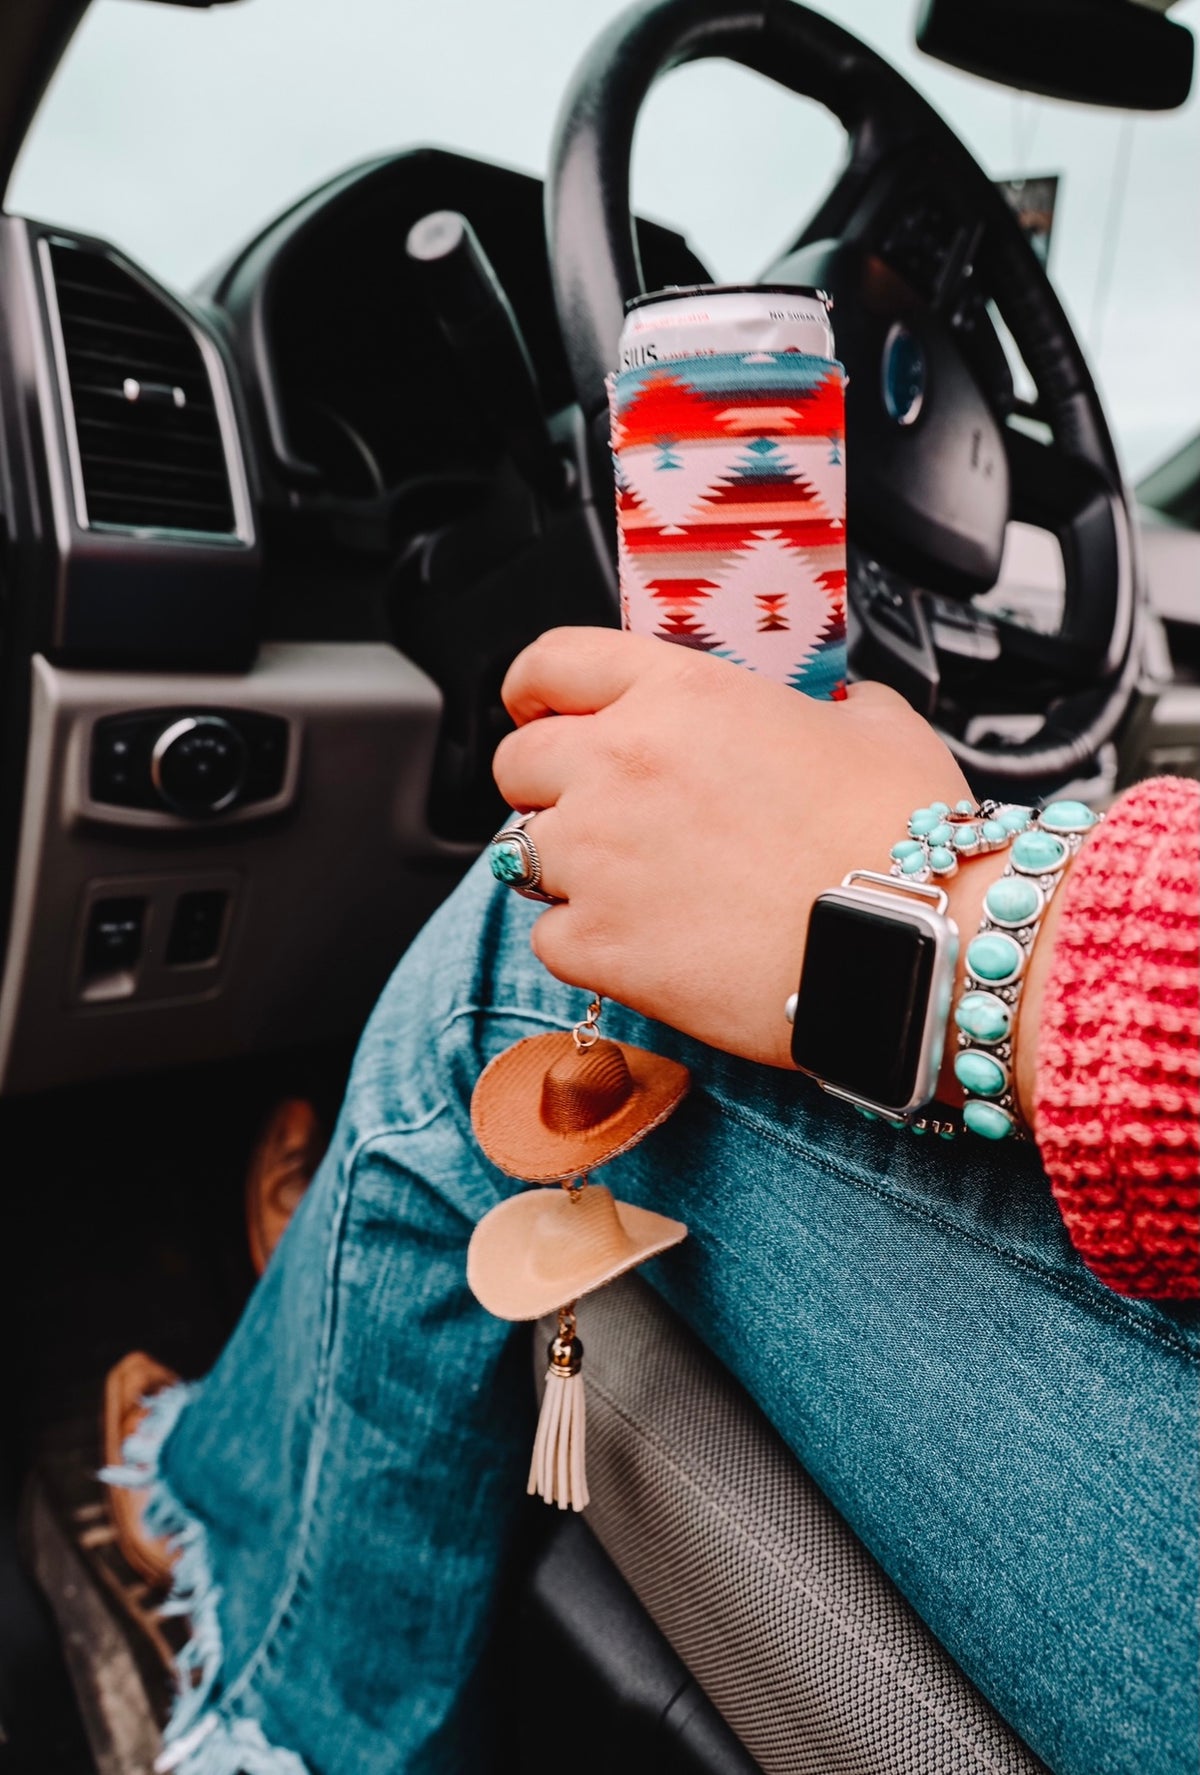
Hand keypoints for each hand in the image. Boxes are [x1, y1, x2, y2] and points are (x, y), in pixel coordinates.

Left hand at [495, 627, 972, 1068]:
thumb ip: (839, 706)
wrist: (917, 951)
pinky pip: (549, 938)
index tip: (540, 710)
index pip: (552, 664)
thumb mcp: (884, 731)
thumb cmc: (904, 844)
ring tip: (631, 888)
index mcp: (680, 694)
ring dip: (564, 867)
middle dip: (544, 784)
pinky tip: (644, 946)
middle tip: (595, 812)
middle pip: (516, 761)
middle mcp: (622, 765)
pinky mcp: (600, 944)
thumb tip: (842, 710)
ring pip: (520, 852)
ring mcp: (599, 857)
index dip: (537, 690)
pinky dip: (583, 945)